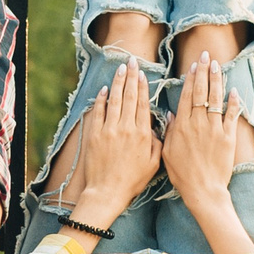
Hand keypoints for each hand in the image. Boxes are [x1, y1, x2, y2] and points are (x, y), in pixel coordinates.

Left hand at [77, 61, 162, 214]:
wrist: (107, 192)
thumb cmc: (132, 181)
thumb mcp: (153, 164)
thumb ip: (157, 143)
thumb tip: (159, 127)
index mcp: (142, 134)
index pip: (143, 104)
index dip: (142, 87)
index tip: (142, 74)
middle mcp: (126, 128)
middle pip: (129, 97)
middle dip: (131, 77)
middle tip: (132, 62)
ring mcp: (109, 130)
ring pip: (115, 100)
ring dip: (118, 82)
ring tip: (120, 69)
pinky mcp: (95, 135)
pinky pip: (99, 112)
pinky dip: (102, 99)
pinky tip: (104, 89)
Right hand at [163, 50, 247, 207]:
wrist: (203, 190)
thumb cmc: (183, 175)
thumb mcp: (167, 153)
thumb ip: (169, 132)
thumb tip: (171, 114)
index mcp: (182, 126)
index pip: (186, 96)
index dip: (191, 78)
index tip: (193, 65)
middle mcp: (198, 124)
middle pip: (201, 92)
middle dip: (204, 72)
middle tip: (206, 55)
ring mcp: (214, 129)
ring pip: (216, 99)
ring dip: (217, 80)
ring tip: (218, 65)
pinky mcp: (228, 137)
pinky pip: (232, 115)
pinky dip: (234, 102)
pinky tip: (234, 91)